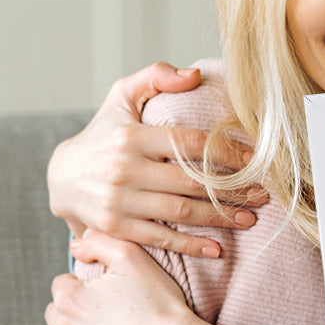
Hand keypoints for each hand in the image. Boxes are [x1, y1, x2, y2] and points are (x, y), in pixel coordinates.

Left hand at [38, 230, 256, 324]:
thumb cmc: (158, 302)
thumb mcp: (133, 257)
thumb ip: (99, 242)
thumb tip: (76, 245)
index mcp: (71, 297)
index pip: (62, 285)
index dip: (83, 285)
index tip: (106, 292)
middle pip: (55, 314)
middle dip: (72, 311)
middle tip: (103, 313)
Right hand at [47, 62, 267, 257]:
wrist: (61, 177)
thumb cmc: (103, 133)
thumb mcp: (121, 97)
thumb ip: (155, 77)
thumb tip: (194, 75)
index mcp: (131, 136)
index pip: (191, 144)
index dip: (228, 152)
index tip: (257, 160)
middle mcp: (124, 169)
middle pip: (192, 181)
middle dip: (234, 189)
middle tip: (263, 194)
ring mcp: (118, 201)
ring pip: (181, 211)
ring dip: (221, 217)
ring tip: (250, 217)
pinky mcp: (116, 228)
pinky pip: (160, 239)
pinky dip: (191, 246)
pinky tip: (218, 249)